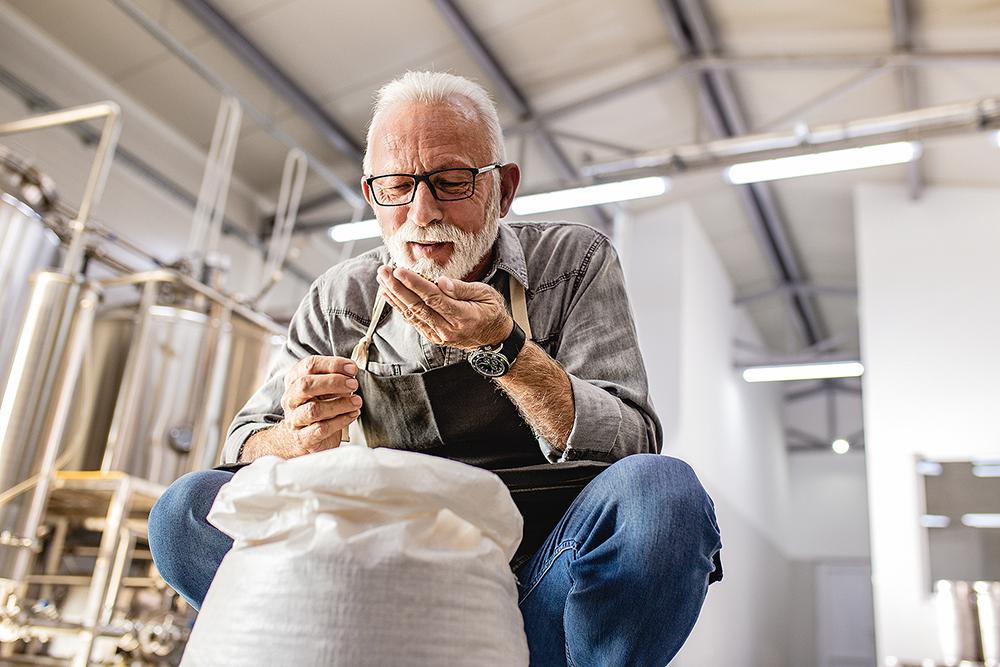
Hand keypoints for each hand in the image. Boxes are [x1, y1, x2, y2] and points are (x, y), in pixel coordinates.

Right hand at [246, 356, 361, 459]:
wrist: (307, 436)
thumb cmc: (319, 406)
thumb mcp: (324, 388)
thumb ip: (335, 376)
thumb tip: (351, 369)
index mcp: (294, 380)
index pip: (308, 365)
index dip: (332, 364)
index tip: (352, 368)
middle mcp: (291, 399)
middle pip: (306, 386)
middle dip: (333, 382)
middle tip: (353, 384)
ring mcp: (294, 419)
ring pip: (313, 410)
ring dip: (340, 404)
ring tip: (356, 401)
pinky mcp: (303, 438)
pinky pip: (321, 429)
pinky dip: (340, 421)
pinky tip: (352, 414)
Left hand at [375, 265, 511, 348]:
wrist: (495, 339)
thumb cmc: (491, 311)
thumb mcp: (486, 294)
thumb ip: (462, 288)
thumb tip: (441, 281)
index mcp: (463, 316)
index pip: (433, 298)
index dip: (414, 284)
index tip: (399, 271)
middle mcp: (448, 328)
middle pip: (418, 306)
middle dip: (397, 287)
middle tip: (383, 271)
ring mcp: (439, 335)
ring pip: (412, 314)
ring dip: (394, 296)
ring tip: (381, 279)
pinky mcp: (433, 337)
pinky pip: (414, 321)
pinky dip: (399, 307)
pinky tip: (389, 294)